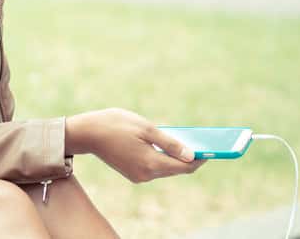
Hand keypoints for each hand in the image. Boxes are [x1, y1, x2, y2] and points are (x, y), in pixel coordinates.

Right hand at [66, 109, 204, 183]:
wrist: (86, 132)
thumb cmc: (115, 125)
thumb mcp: (146, 128)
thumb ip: (170, 143)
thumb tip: (192, 155)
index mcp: (150, 163)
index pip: (184, 167)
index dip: (201, 159)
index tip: (213, 148)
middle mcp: (146, 175)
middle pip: (176, 169)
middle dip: (190, 157)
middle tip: (203, 142)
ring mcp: (138, 176)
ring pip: (165, 168)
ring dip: (175, 156)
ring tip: (186, 140)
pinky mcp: (132, 173)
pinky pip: (154, 166)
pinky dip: (162, 157)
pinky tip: (166, 144)